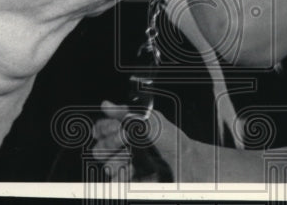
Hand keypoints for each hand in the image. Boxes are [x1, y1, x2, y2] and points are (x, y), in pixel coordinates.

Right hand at [91, 100, 206, 181]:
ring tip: (131, 156)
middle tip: (126, 138)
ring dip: (117, 159)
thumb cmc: (172, 141)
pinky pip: (115, 182)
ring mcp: (127, 167)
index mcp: (126, 132)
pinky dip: (121, 175)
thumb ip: (126, 114)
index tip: (116, 125)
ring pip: (106, 165)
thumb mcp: (151, 121)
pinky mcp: (132, 182)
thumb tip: (106, 105)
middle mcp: (124, 149)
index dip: (104, 128)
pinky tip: (132, 169)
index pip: (102, 130)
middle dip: (110, 142)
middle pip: (99, 148)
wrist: (187, 162)